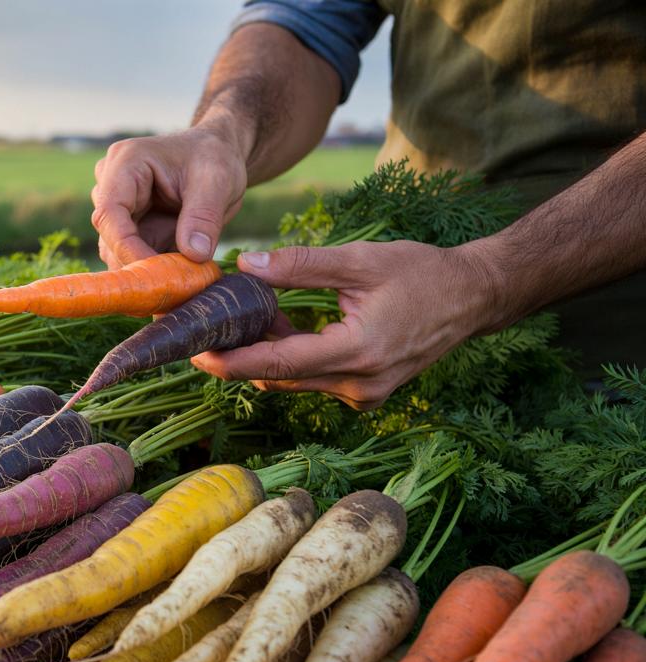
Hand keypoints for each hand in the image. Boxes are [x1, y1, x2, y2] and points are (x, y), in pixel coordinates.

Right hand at [91, 126, 248, 269]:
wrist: (216, 155)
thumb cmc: (214, 157)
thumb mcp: (217, 180)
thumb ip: (203, 216)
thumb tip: (194, 255)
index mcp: (126, 162)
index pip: (110, 213)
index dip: (126, 248)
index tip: (154, 275)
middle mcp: (112, 185)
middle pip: (110, 237)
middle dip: (139, 265)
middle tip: (174, 289)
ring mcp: (118, 208)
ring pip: (118, 252)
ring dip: (148, 272)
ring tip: (182, 283)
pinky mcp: (129, 228)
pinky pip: (133, 257)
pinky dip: (155, 272)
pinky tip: (179, 278)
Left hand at [190, 240, 499, 409]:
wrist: (472, 298)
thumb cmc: (420, 273)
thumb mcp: (359, 261)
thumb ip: (300, 265)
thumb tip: (245, 264)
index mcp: (357, 352)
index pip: (277, 364)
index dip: (231, 361)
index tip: (195, 352)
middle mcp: (358, 385)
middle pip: (278, 377)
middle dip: (237, 357)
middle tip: (201, 332)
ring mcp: (363, 395)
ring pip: (293, 380)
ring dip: (263, 355)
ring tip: (235, 322)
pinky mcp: (365, 394)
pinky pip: (313, 380)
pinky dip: (290, 358)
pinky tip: (276, 327)